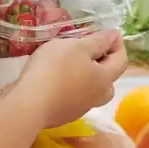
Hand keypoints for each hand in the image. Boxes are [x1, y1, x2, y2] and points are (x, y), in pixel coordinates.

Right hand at [5, 31, 126, 129]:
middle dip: (104, 62)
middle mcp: (97, 97)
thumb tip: (114, 36)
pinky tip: (55, 77)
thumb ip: (97, 41)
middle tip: (91, 49)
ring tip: (71, 62)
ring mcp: (79, 109)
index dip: (117, 44)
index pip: (121, 59)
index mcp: (105, 79)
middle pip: (109, 78)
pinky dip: (70, 85)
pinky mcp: (62, 115)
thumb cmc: (55, 70)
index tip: (108, 32)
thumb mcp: (77, 47)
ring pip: (90, 89)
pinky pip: (72, 96)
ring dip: (86, 75)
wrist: (27, 105)